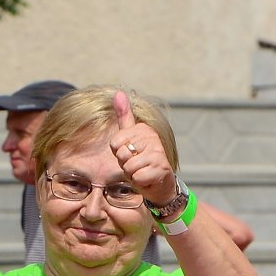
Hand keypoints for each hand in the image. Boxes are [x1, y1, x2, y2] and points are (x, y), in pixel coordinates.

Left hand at [111, 90, 177, 207]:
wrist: (160, 183)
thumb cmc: (141, 160)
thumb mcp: (131, 137)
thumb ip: (124, 116)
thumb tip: (118, 93)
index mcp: (143, 129)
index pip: (115, 143)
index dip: (119, 153)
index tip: (130, 154)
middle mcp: (152, 138)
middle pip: (121, 155)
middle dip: (125, 164)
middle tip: (136, 164)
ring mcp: (157, 153)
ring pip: (128, 167)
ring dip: (132, 174)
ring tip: (142, 171)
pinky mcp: (160, 169)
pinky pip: (137, 177)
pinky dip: (140, 182)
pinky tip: (148, 178)